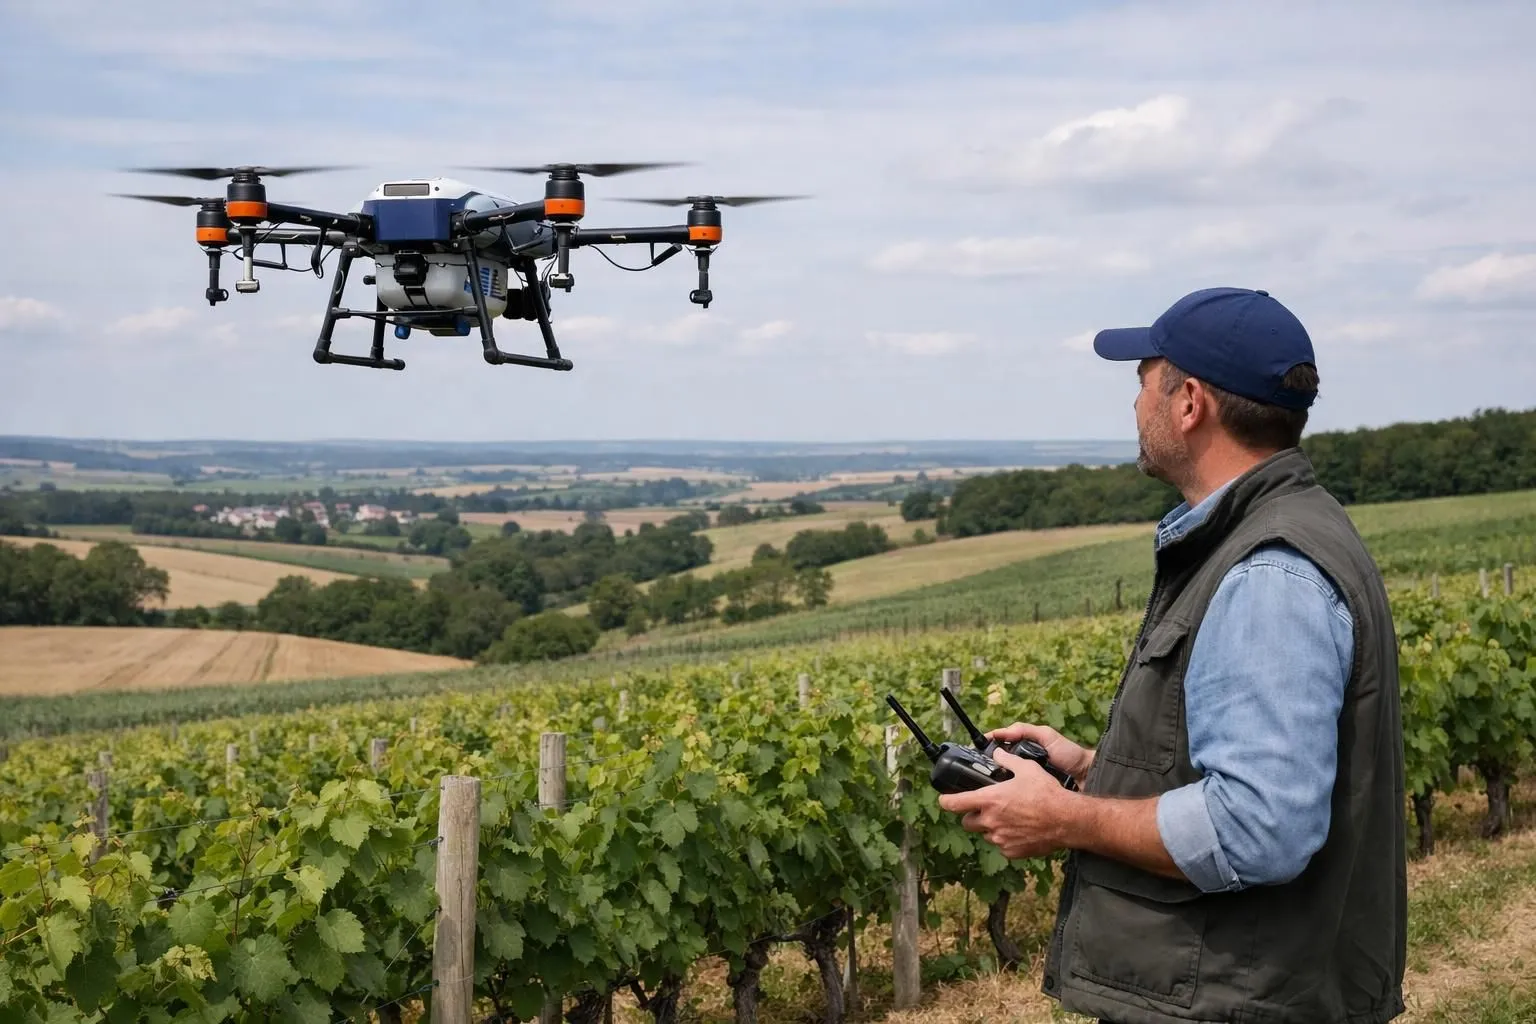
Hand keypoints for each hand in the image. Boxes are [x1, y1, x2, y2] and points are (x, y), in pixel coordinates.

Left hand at [937, 748, 1077, 859]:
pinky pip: (1002, 846)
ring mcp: (1000, 839)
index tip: (944, 800)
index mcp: (989, 800)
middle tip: (986, 809)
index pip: (954, 804)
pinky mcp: (1011, 851)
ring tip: (1008, 818)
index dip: (945, 801)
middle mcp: (990, 821)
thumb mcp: (1026, 769)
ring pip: (985, 835)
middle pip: (967, 822)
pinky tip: (1020, 830)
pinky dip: (1006, 839)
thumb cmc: (1046, 793)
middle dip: (972, 816)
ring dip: (991, 828)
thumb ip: (1007, 761)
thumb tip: (998, 753)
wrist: (1066, 820)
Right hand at [987, 722, 1092, 783]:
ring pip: (1004, 780)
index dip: (987, 746)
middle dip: (988, 765)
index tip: (975, 748)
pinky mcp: (1030, 793)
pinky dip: (1008, 792)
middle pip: (998, 764)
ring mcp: (1026, 780)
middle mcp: (1022, 765)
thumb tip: (1001, 732)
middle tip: (978, 766)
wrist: (1085, 776)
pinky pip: (1015, 792)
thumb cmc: (1068, 754)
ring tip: (985, 781)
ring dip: (996, 781)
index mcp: (1023, 749)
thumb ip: (1025, 730)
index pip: (999, 747)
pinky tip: (1001, 793)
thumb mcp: (1046, 735)